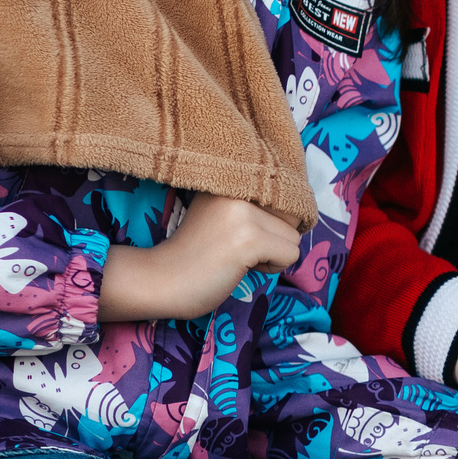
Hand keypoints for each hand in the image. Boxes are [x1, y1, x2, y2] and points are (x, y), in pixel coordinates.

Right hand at [98, 194, 300, 321]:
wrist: (159, 279)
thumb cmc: (193, 254)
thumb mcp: (223, 215)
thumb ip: (252, 206)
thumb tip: (298, 215)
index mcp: (232, 179)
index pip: (281, 194)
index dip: (271, 221)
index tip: (245, 233)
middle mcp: (239, 189)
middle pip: (291, 218)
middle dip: (271, 240)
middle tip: (235, 249)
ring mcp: (244, 213)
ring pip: (293, 238)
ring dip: (271, 255)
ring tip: (235, 257)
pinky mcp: (249, 239)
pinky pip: (290, 255)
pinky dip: (270, 268)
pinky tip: (238, 267)